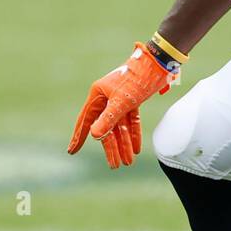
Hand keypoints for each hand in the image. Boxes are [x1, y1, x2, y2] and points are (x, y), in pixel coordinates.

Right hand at [68, 43, 178, 168]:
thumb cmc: (137, 78)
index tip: (72, 151)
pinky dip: (133, 134)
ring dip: (124, 144)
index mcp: (98, 95)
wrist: (158, 64)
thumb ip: (109, 118)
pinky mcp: (132, 100)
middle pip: (106, 127)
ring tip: (128, 162)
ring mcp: (120, 100)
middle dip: (111, 147)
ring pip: (120, 126)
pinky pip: (131, 121)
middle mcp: (107, 98)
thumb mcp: (122, 101)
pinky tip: (136, 149)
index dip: (79, 136)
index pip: (86, 120)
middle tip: (115, 166)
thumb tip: (94, 135)